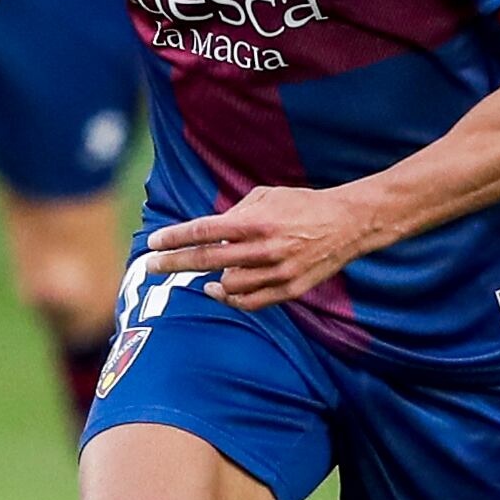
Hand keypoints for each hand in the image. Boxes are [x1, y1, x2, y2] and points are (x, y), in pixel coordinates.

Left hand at [141, 186, 375, 309]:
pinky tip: (217, 289)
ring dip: (209, 279)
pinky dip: (229, 298)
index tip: (153, 243)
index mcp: (256, 221)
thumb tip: (207, 232)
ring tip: (199, 272)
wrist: (348, 224)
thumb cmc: (302, 205)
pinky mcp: (290, 290)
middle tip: (151, 265)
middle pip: (207, 261)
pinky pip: (250, 302)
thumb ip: (234, 214)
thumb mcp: (266, 197)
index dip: (175, 238)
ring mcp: (278, 272)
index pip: (204, 231)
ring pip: (227, 285)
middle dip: (174, 263)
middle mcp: (265, 248)